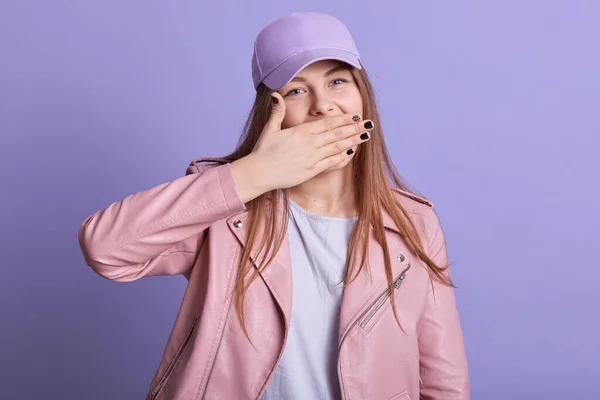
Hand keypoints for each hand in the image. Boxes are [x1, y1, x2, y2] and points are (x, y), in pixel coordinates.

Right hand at [249, 92, 373, 191]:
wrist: (259, 173)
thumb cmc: (262, 151)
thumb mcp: (270, 129)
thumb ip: (277, 112)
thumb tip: (275, 94)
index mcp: (302, 131)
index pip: (328, 123)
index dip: (344, 119)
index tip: (355, 116)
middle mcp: (310, 143)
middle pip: (337, 133)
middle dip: (354, 128)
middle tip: (369, 124)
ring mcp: (312, 157)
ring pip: (338, 147)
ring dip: (353, 141)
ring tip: (366, 136)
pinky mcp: (312, 170)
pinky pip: (332, 163)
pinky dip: (343, 157)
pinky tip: (351, 152)